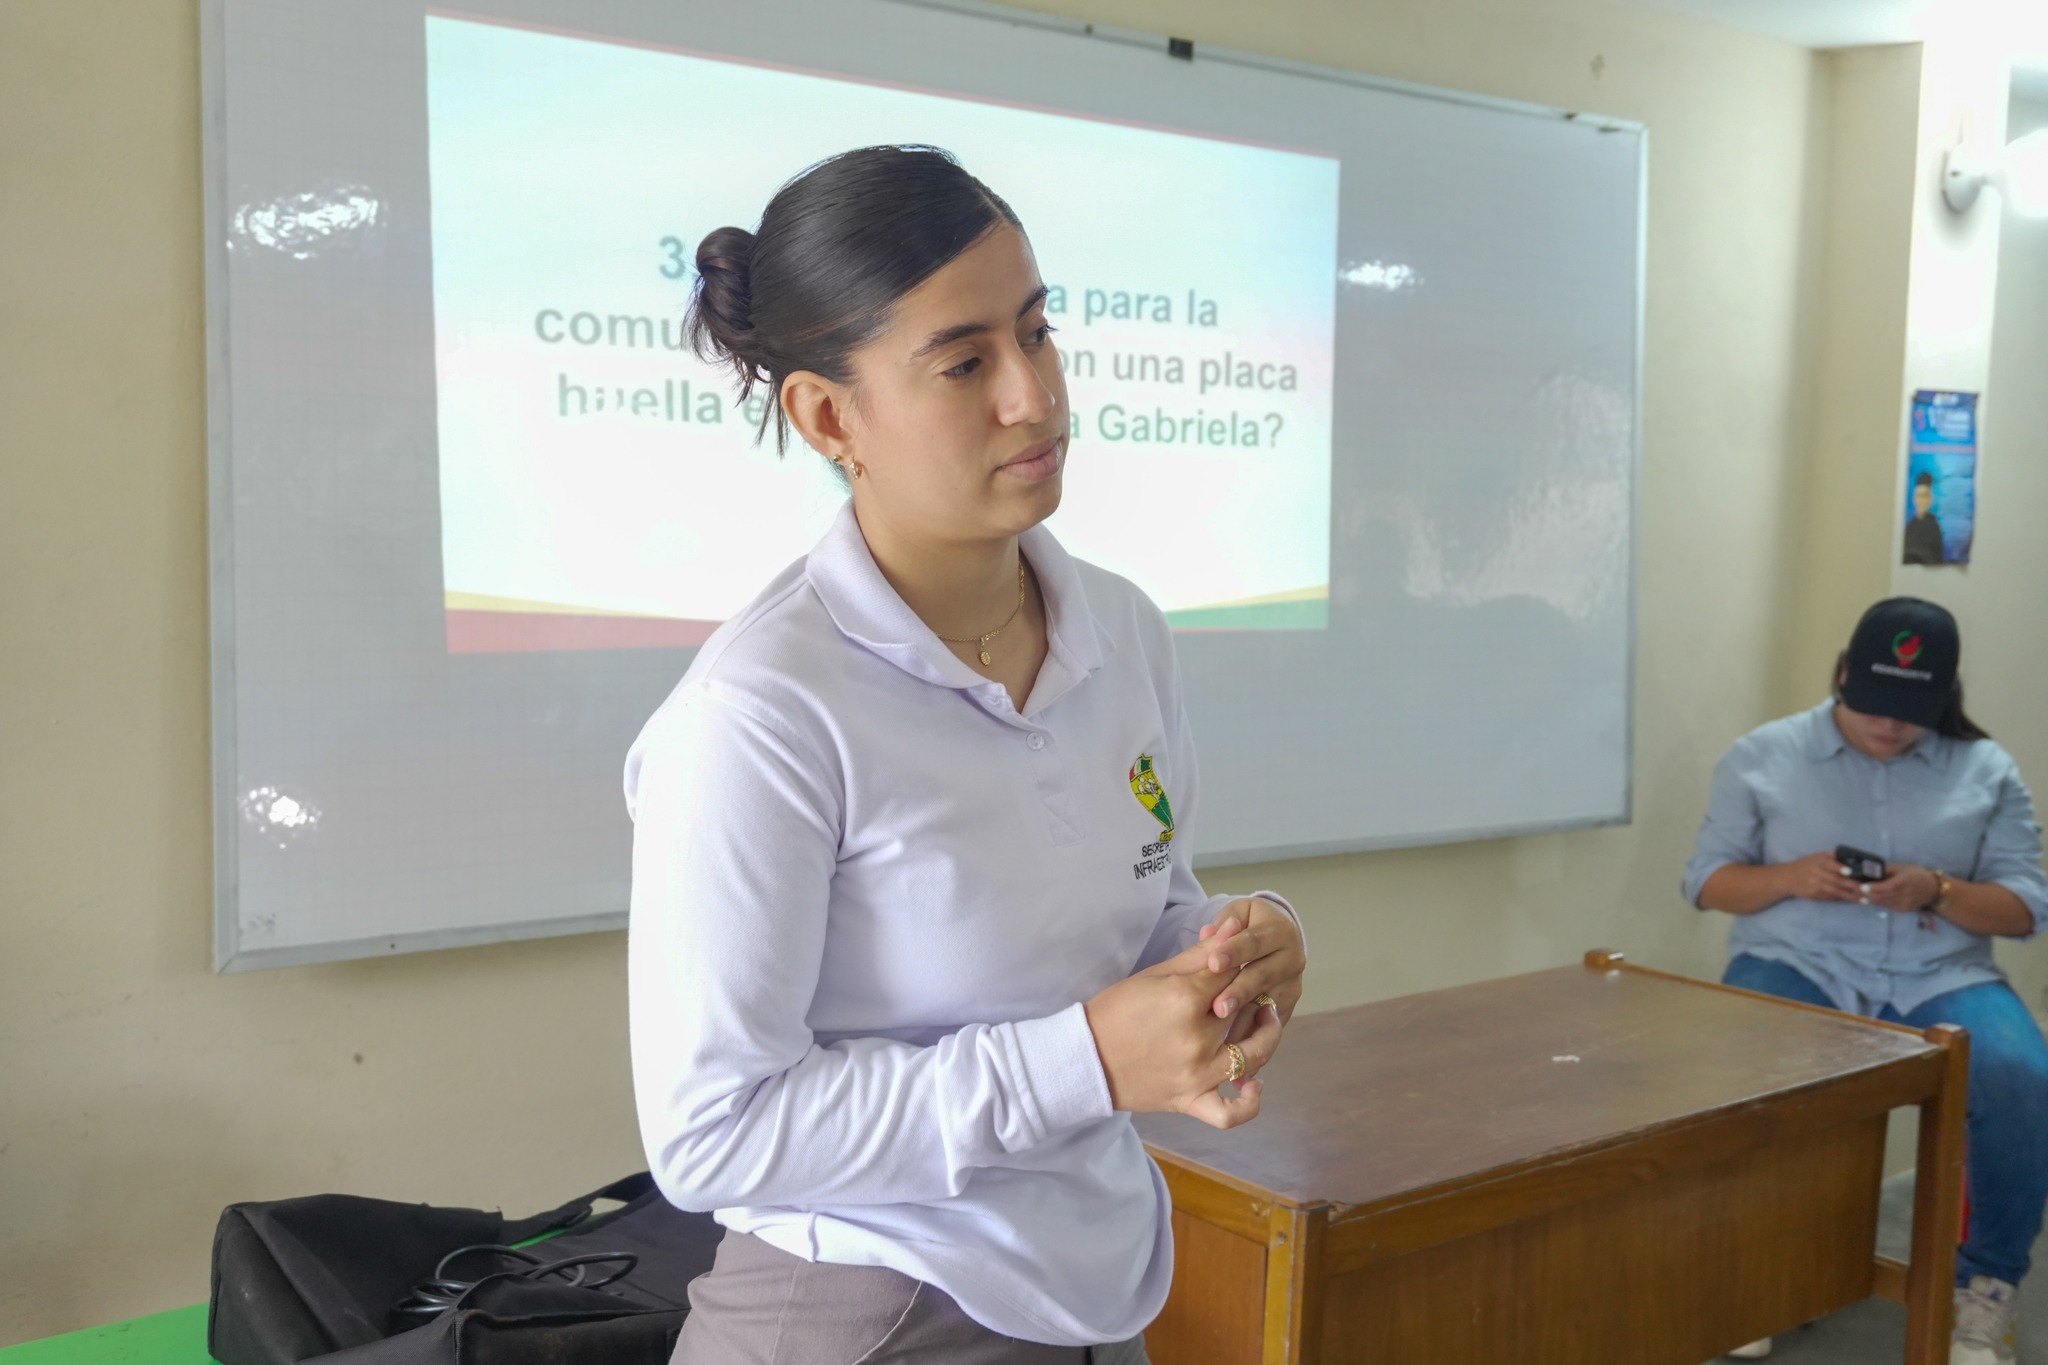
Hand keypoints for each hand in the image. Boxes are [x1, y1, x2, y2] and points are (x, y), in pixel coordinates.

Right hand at [1084, 931, 1284, 1129]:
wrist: (1084, 1057)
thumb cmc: (1116, 1010)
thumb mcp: (1155, 975)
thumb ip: (1200, 953)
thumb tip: (1233, 927)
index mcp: (1184, 998)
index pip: (1231, 972)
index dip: (1238, 962)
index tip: (1239, 958)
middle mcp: (1197, 1037)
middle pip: (1244, 1007)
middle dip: (1249, 991)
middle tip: (1248, 984)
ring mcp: (1196, 1073)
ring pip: (1253, 1055)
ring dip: (1267, 1035)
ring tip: (1263, 1021)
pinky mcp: (1190, 1101)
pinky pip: (1230, 1113)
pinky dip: (1249, 1103)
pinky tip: (1254, 1084)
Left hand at [1197, 898, 1306, 1040]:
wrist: (1267, 941)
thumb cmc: (1241, 927)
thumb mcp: (1232, 918)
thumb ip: (1220, 929)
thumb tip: (1209, 932)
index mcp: (1279, 931)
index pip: (1254, 941)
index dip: (1234, 951)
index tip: (1213, 963)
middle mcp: (1292, 958)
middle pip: (1264, 976)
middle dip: (1240, 992)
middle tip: (1217, 1008)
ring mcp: (1292, 986)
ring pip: (1267, 1005)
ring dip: (1244, 1022)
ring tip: (1221, 1037)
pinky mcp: (1286, 1008)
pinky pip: (1267, 1026)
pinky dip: (1250, 1038)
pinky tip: (1231, 1051)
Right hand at [1776, 851, 1863, 902]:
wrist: (1787, 878)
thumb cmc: (1804, 865)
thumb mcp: (1815, 856)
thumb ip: (1831, 856)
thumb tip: (1850, 856)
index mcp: (1817, 862)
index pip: (1829, 864)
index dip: (1840, 868)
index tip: (1850, 872)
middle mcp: (1816, 874)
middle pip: (1836, 880)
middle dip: (1852, 885)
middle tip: (1867, 889)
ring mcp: (1815, 886)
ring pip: (1836, 891)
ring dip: (1851, 896)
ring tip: (1864, 900)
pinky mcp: (1815, 895)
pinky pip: (1831, 897)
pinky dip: (1843, 899)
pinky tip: (1853, 900)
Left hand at [1862, 864, 1941, 911]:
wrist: (1933, 889)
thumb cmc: (1915, 874)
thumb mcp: (1902, 868)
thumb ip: (1885, 870)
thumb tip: (1867, 870)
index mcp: (1905, 882)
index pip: (1887, 887)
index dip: (1873, 888)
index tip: (1861, 886)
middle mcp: (1906, 894)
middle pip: (1882, 897)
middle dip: (1866, 894)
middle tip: (1852, 889)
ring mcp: (1905, 904)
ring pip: (1883, 903)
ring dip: (1869, 899)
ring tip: (1856, 893)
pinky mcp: (1903, 910)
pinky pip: (1887, 906)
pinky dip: (1877, 902)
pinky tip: (1868, 898)